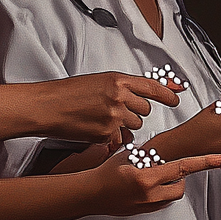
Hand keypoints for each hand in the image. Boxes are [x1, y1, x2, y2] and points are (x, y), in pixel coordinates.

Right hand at [36, 72, 181, 145]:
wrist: (44, 107)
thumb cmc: (65, 94)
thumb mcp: (98, 82)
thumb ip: (122, 87)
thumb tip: (144, 91)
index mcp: (117, 80)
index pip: (153, 87)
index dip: (168, 93)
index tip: (176, 98)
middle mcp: (119, 97)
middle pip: (145, 110)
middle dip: (134, 112)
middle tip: (114, 110)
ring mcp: (114, 116)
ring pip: (134, 125)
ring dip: (124, 125)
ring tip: (101, 119)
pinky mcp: (107, 133)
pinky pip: (121, 139)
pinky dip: (112, 138)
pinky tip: (96, 130)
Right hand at [87, 148, 220, 215]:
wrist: (91, 193)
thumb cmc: (106, 173)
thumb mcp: (130, 155)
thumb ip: (151, 154)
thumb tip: (166, 150)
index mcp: (147, 176)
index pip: (184, 166)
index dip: (208, 162)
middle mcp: (150, 192)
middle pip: (181, 183)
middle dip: (176, 175)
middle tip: (160, 168)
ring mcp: (150, 204)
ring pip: (175, 192)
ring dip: (170, 184)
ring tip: (152, 177)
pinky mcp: (148, 211)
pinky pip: (165, 201)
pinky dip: (162, 193)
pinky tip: (146, 187)